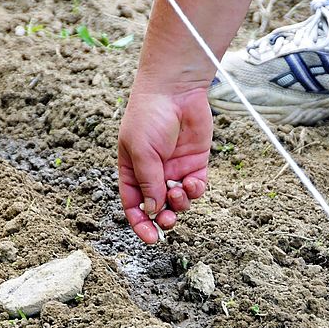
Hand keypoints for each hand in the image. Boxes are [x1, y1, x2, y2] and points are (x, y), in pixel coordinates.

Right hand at [117, 87, 210, 243]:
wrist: (176, 89)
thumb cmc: (149, 115)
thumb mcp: (141, 151)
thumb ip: (148, 183)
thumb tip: (154, 211)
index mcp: (132, 172)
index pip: (134, 206)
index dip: (141, 224)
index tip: (151, 238)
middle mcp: (153, 174)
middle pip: (157, 208)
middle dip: (163, 218)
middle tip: (168, 219)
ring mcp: (174, 170)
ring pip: (179, 202)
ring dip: (180, 203)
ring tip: (179, 192)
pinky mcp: (195, 164)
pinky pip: (196, 188)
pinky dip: (195, 191)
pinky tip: (193, 183)